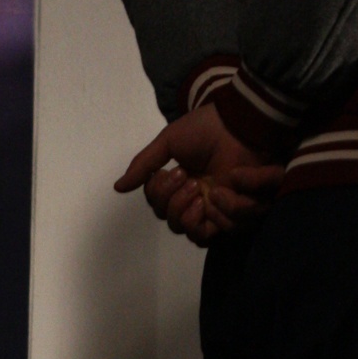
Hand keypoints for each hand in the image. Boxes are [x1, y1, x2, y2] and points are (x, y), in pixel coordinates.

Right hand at [114, 104, 285, 245]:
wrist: (240, 124)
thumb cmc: (206, 129)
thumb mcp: (169, 142)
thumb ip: (144, 165)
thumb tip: (118, 188)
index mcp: (182, 184)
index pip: (160, 206)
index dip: (159, 195)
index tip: (172, 171)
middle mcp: (198, 199)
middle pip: (174, 223)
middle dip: (174, 203)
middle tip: (188, 178)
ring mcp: (218, 207)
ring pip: (195, 234)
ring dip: (191, 214)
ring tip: (201, 190)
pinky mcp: (238, 211)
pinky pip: (220, 232)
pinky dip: (214, 217)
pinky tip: (217, 196)